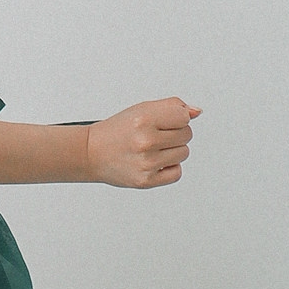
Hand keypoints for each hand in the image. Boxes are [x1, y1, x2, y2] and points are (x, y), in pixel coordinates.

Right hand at [85, 99, 200, 187]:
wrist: (92, 153)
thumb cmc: (117, 130)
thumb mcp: (142, 110)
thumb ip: (172, 107)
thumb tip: (197, 112)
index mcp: (144, 119)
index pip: (184, 117)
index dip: (177, 118)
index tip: (164, 121)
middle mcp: (145, 141)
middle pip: (187, 135)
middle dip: (175, 133)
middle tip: (155, 135)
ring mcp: (146, 163)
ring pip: (184, 153)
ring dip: (173, 150)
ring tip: (153, 148)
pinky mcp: (146, 180)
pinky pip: (177, 173)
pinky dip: (169, 168)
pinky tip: (155, 162)